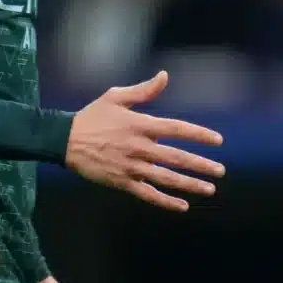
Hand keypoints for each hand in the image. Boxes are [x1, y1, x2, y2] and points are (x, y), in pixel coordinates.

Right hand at [66, 71, 224, 210]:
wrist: (62, 140)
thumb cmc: (90, 117)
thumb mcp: (114, 97)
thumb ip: (143, 90)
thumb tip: (165, 76)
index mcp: (139, 125)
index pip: (176, 129)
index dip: (199, 134)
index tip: (217, 140)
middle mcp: (139, 147)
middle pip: (176, 158)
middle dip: (201, 165)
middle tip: (220, 171)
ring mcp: (131, 166)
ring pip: (166, 178)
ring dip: (190, 184)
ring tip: (209, 189)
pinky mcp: (122, 181)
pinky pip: (147, 194)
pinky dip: (166, 201)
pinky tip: (182, 206)